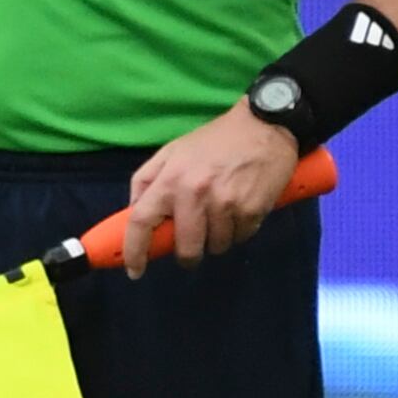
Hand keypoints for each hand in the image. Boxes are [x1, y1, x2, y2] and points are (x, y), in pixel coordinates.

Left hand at [117, 103, 299, 278]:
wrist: (263, 126)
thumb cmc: (214, 140)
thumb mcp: (172, 152)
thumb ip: (147, 180)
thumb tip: (135, 212)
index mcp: (170, 178)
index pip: (141, 220)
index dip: (134, 250)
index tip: (135, 270)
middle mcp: (195, 194)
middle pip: (185, 247)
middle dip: (187, 255)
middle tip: (192, 249)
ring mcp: (226, 204)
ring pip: (216, 246)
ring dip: (216, 240)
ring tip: (221, 216)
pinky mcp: (253, 210)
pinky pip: (241, 238)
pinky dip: (238, 232)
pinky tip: (240, 210)